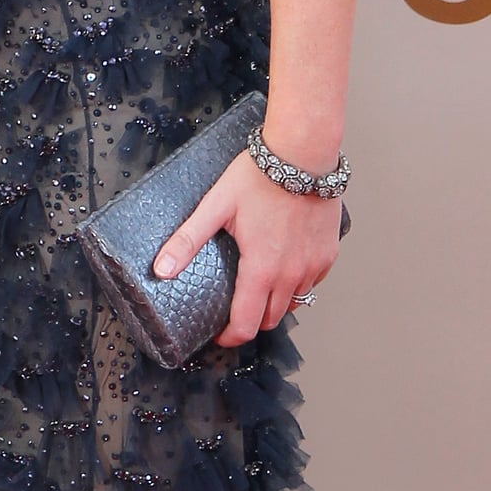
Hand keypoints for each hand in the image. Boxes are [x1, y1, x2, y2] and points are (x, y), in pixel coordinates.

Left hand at [151, 151, 342, 347]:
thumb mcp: (216, 207)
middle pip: (271, 319)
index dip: (231, 337)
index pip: (247, 325)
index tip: (221, 334)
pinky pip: (312, 283)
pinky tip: (284, 269)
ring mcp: (314, 265)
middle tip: (236, 309)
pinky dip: (297, 285)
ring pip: (294, 302)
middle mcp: (291, 274)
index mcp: (262, 269)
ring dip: (275, 302)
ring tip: (258, 288)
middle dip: (251, 321)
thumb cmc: (261, 177)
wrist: (303, 154)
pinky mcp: (329, 253)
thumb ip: (187, 240)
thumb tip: (161, 269)